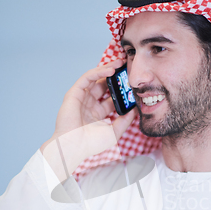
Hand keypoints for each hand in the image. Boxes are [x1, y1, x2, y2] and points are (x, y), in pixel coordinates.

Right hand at [40, 60, 137, 181]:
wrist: (74, 146)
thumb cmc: (91, 143)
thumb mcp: (114, 132)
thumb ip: (125, 120)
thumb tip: (136, 110)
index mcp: (97, 114)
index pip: (111, 98)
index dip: (121, 91)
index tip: (132, 84)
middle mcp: (89, 104)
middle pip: (104, 86)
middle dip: (115, 77)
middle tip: (127, 68)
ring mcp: (81, 98)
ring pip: (96, 79)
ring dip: (108, 69)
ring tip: (120, 63)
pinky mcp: (74, 93)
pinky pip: (87, 78)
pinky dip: (98, 72)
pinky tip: (110, 70)